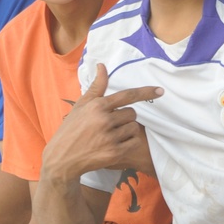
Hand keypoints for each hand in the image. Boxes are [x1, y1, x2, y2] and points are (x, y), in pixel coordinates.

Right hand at [41, 64, 161, 179]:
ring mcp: (109, 137)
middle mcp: (104, 120)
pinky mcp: (114, 153)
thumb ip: (96, 86)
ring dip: (127, 130)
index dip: (145, 92)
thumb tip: (102, 65)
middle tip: (111, 124)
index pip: (127, 95)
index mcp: (97, 106)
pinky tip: (114, 145)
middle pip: (132, 113)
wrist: (62, 158)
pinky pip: (133, 142)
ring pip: (133, 128)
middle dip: (125, 117)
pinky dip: (127, 143)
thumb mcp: (81, 105)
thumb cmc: (71, 129)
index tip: (161, 91)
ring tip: (111, 135)